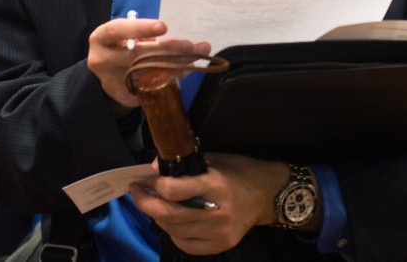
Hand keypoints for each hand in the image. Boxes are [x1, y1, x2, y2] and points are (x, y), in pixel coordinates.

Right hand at [86, 16, 208, 106]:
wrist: (108, 72)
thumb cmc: (123, 44)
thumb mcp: (129, 34)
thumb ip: (150, 33)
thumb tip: (188, 40)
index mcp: (101, 38)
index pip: (117, 30)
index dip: (140, 28)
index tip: (164, 26)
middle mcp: (102, 60)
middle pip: (136, 55)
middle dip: (167, 49)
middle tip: (190, 46)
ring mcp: (111, 81)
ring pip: (147, 73)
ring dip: (175, 65)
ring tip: (195, 57)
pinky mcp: (123, 96)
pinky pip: (151, 87)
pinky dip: (170, 79)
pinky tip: (184, 71)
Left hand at [129, 154, 290, 255]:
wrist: (269, 194)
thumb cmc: (240, 171)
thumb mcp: (215, 160)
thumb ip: (185, 166)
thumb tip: (153, 170)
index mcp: (216, 185)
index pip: (174, 190)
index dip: (155, 185)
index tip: (146, 178)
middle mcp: (217, 212)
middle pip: (168, 214)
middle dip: (145, 203)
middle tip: (137, 191)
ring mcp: (218, 232)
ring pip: (173, 230)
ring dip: (158, 217)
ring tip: (155, 204)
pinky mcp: (220, 245)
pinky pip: (185, 244)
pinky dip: (173, 233)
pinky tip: (172, 221)